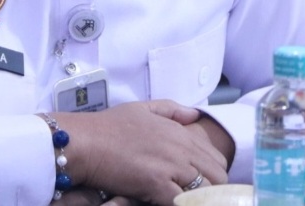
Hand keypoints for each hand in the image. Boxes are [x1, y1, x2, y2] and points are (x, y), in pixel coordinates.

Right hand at [55, 100, 228, 203]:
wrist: (85, 142)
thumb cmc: (108, 127)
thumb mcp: (141, 108)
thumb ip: (171, 110)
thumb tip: (194, 114)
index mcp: (179, 132)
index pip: (216, 159)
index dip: (212, 174)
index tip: (201, 183)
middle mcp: (181, 149)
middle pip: (219, 177)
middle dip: (212, 189)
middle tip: (195, 195)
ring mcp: (171, 167)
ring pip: (207, 191)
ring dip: (201, 198)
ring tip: (187, 200)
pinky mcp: (157, 185)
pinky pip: (184, 201)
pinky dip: (183, 204)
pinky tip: (172, 202)